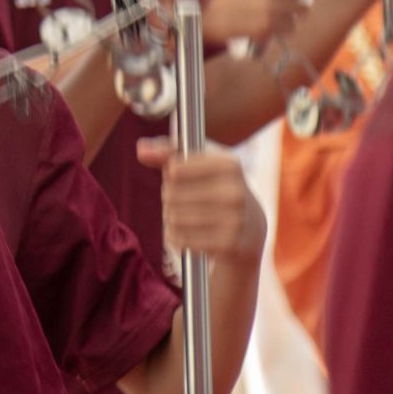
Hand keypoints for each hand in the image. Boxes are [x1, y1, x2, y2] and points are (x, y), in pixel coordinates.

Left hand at [139, 139, 265, 262]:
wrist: (251, 228)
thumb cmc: (216, 187)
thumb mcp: (199, 163)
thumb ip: (168, 153)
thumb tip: (141, 149)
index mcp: (229, 164)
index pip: (174, 168)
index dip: (170, 174)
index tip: (180, 176)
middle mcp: (235, 191)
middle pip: (170, 194)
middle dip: (169, 198)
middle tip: (185, 201)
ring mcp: (234, 219)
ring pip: (174, 218)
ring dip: (171, 219)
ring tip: (185, 217)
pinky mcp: (228, 244)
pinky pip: (181, 239)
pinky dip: (176, 237)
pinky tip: (187, 234)